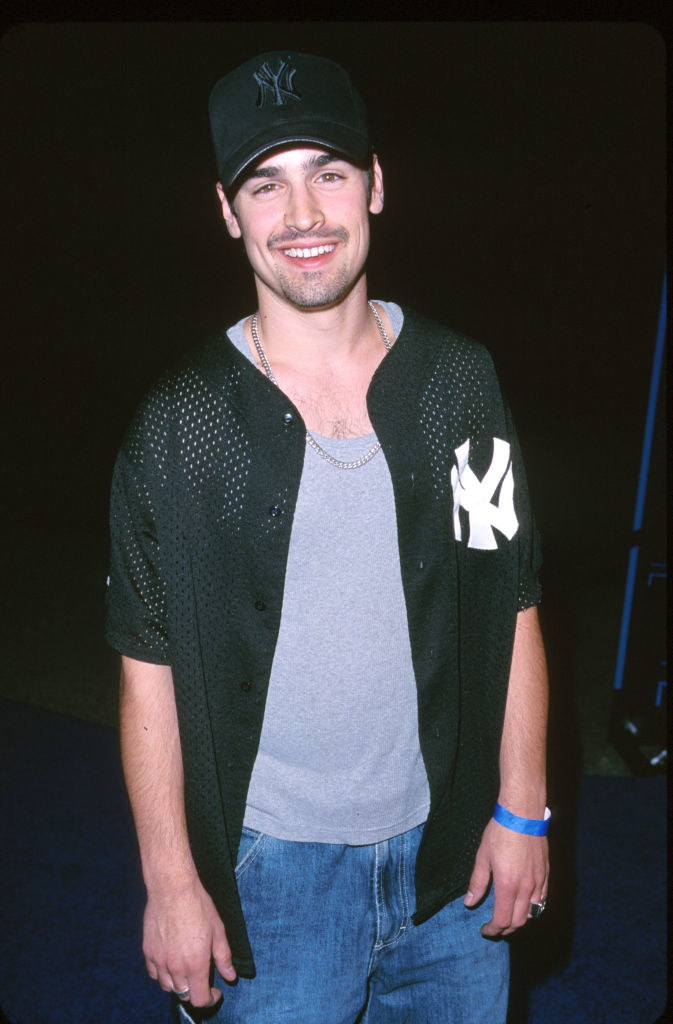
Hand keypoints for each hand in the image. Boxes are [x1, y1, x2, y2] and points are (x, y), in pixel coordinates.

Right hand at [143, 876, 236, 1006]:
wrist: (172, 889)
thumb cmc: (198, 906)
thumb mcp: (218, 930)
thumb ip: (224, 957)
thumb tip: (230, 976)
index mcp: (195, 964)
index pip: (199, 999)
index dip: (210, 999)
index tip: (215, 991)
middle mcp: (175, 967)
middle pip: (183, 994)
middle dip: (194, 989)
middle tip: (201, 976)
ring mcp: (159, 960)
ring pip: (167, 986)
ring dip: (178, 983)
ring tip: (186, 969)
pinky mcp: (148, 951)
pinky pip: (154, 973)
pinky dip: (162, 973)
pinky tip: (170, 962)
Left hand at [463, 817, 548, 936]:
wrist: (523, 814)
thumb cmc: (500, 833)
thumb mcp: (483, 857)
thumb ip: (477, 882)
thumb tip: (469, 902)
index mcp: (507, 886)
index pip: (502, 920)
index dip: (493, 929)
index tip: (485, 930)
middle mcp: (526, 888)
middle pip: (519, 921)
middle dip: (506, 929)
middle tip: (495, 927)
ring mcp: (538, 881)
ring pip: (533, 913)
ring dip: (520, 920)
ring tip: (509, 918)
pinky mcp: (546, 873)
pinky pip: (542, 899)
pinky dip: (533, 908)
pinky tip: (526, 904)